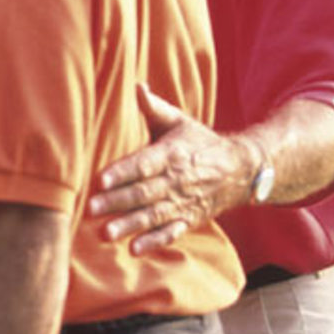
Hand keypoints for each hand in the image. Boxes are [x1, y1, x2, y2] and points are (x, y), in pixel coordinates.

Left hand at [87, 84, 253, 253]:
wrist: (241, 169)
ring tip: (105, 233)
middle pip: (144, 192)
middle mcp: (177, 180)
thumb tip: (136, 85)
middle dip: (117, 201)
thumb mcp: (179, 121)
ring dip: (130, 225)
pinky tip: (134, 249)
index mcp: (171, 153)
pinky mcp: (190, 219)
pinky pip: (171, 232)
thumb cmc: (199, 141)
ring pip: (154, 215)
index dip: (122, 171)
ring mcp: (184, 202)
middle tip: (91, 209)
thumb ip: (153, 107)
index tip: (100, 179)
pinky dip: (154, 242)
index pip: (143, 164)